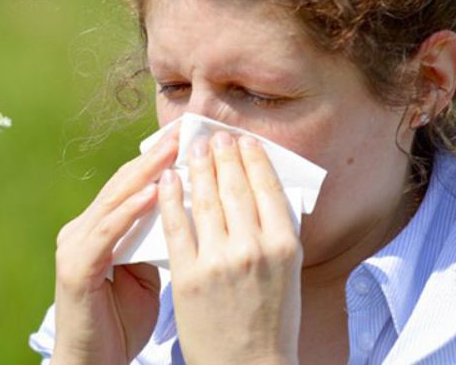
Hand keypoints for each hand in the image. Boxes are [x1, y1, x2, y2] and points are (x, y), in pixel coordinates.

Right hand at [51, 127, 178, 364]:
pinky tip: (153, 193)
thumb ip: (156, 241)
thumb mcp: (145, 273)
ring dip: (146, 174)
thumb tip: (190, 213)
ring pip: (114, 201)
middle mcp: (82, 230)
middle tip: (184, 132)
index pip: (133, 187)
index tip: (191, 140)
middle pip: (123, 185)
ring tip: (173, 151)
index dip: (160, 162)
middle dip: (155, 158)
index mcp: (99, 229)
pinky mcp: (76, 269)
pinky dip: (130, 212)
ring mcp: (75, 247)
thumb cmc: (122, 323)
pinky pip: (106, 234)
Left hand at [158, 131, 302, 364]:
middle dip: (222, 155)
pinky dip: (171, 197)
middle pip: (235, 187)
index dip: (252, 158)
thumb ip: (277, 232)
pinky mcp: (189, 275)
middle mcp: (254, 248)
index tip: (243, 140)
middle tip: (214, 136)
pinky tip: (166, 179)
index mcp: (285, 245)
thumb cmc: (272, 319)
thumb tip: (264, 189)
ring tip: (191, 149)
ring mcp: (219, 261)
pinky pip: (177, 225)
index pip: (267, 187)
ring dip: (197, 167)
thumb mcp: (288, 272)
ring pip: (205, 200)